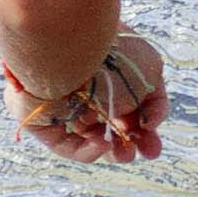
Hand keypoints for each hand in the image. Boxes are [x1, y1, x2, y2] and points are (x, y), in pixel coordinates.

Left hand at [7, 18, 167, 161]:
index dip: (146, 125)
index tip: (154, 134)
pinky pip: (66, 145)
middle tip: (150, 151)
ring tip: (126, 153)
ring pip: (90, 138)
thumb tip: (147, 125)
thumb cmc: (112, 51)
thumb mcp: (151, 69)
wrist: (68, 42)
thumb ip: (154, 101)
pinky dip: (88, 150)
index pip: (130, 106)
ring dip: (114, 151)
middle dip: (135, 142)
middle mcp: (86, 88)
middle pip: (111, 125)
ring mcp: (63, 106)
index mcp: (109, 72)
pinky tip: (103, 142)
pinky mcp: (43, 121)